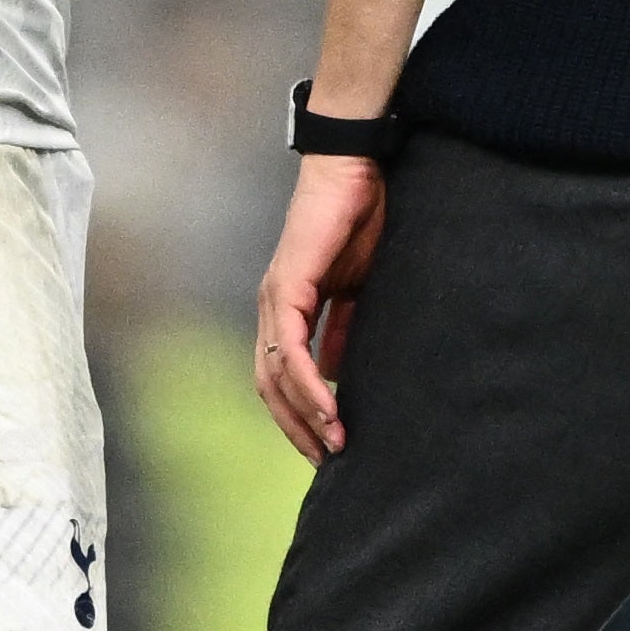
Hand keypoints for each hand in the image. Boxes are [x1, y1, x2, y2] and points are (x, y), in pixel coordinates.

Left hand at [255, 152, 386, 462]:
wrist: (353, 166)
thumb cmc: (359, 217)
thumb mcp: (359, 287)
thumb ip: (345, 327)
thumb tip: (336, 374)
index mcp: (288, 306)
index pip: (282, 375)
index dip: (299, 414)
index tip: (326, 446)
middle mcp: (273, 307)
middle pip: (270, 385)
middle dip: (296, 428)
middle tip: (327, 464)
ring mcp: (275, 297)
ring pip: (277, 374)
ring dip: (304, 415)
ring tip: (334, 446)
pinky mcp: (288, 285)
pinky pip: (291, 348)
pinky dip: (308, 384)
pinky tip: (328, 409)